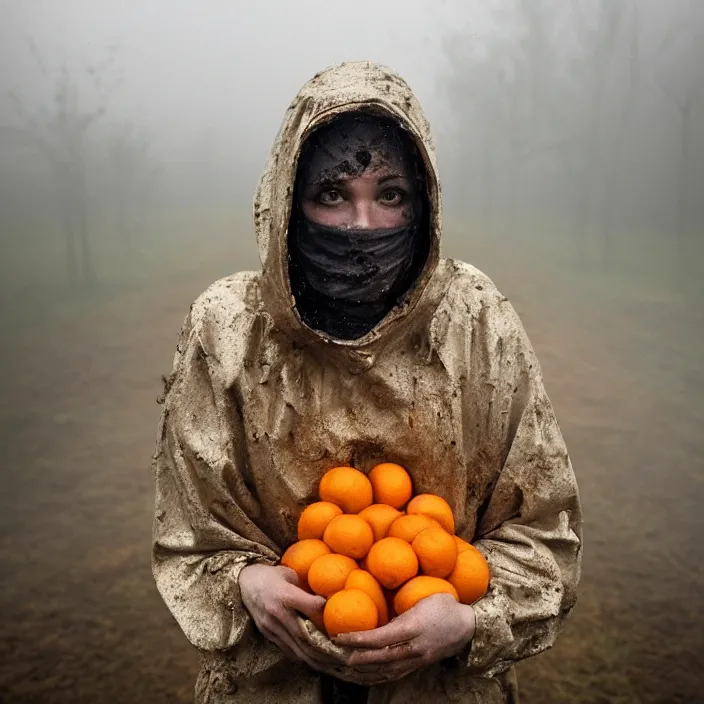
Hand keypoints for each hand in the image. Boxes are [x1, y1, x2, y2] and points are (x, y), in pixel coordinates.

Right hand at [239, 563, 338, 670]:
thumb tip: (328, 596)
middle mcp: (277, 614)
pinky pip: (289, 651)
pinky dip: (305, 659)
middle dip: (327, 648)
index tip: (339, 614)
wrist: (244, 583)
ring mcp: (271, 628)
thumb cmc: (271, 574)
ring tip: (335, 665)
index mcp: (283, 594)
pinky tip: (318, 664)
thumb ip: (305, 586)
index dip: (325, 611)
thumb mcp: (289, 573)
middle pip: (305, 635)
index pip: (309, 606)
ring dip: (318, 660)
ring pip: (298, 649)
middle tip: (345, 653)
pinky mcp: (268, 636)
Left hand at [332, 594, 475, 681]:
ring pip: (387, 670)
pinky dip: (378, 676)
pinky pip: (396, 674)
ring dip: (365, 670)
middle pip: (381, 658)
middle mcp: (415, 647)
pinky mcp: (420, 666)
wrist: (468, 625)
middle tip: (338, 655)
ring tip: (346, 667)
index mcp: (414, 627)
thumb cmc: (444, 605)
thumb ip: (402, 609)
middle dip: (358, 658)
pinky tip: (366, 675)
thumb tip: (380, 611)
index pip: (381, 637)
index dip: (360, 639)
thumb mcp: (423, 598)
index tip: (342, 636)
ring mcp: (418, 659)